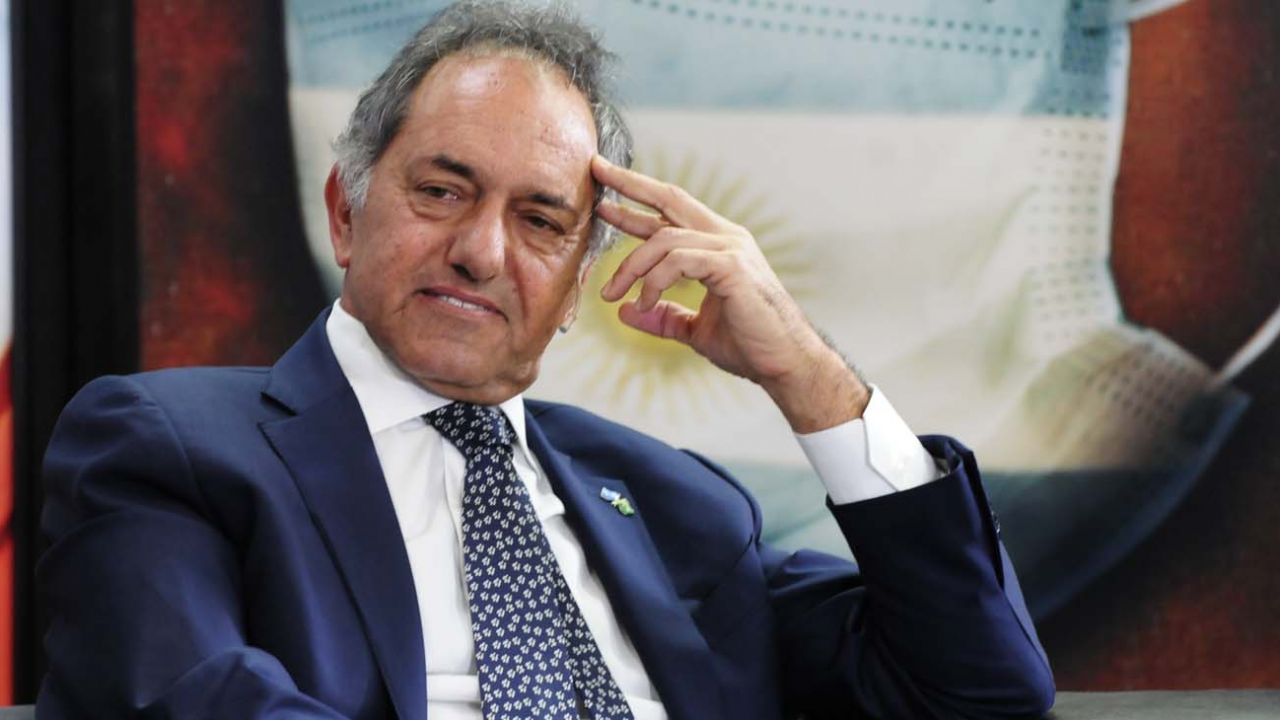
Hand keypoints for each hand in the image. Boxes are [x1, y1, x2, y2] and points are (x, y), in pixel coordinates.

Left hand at [591, 155, 868, 431]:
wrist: (785, 364)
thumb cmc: (749, 345)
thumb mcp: (694, 330)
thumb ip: (663, 317)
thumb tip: (624, 312)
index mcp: (718, 245)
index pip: (671, 211)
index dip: (637, 198)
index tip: (605, 193)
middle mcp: (725, 237)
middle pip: (669, 198)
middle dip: (630, 184)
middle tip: (597, 172)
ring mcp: (730, 248)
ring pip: (664, 240)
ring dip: (630, 266)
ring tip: (611, 294)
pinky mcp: (731, 266)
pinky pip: (678, 262)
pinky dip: (653, 281)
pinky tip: (643, 302)